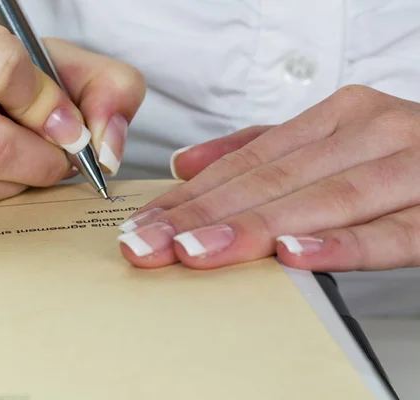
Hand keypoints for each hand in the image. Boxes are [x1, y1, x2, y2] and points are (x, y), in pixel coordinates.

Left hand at [118, 85, 419, 271]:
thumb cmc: (401, 158)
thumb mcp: (330, 142)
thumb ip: (262, 150)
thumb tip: (186, 162)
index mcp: (337, 118)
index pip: (246, 161)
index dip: (189, 195)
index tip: (144, 224)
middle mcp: (368, 133)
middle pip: (270, 180)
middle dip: (201, 216)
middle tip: (148, 244)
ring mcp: (408, 166)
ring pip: (318, 200)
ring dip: (252, 228)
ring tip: (196, 251)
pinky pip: (390, 230)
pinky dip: (340, 243)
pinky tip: (294, 255)